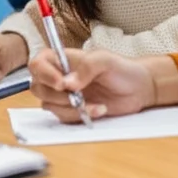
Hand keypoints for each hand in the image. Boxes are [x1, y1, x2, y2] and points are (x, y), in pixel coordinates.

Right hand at [29, 48, 154, 122]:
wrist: (139, 90)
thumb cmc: (122, 69)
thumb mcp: (105, 60)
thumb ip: (86, 67)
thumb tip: (67, 83)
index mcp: (62, 59)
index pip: (38, 64)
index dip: (44, 74)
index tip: (61, 84)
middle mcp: (59, 77)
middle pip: (38, 87)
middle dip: (57, 96)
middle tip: (77, 97)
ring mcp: (64, 96)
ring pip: (49, 105)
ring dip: (71, 108)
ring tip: (94, 105)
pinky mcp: (71, 112)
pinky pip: (63, 118)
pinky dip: (80, 117)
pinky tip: (98, 110)